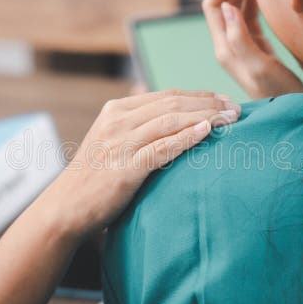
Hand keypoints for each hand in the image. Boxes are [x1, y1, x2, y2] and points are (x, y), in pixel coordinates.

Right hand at [34, 90, 240, 238]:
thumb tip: (162, 105)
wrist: (65, 208)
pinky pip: (162, 147)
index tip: (224, 100)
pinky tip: (207, 132)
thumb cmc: (93, 178)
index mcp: (116, 110)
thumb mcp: (110, 140)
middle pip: (173, 103)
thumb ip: (134, 124)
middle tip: (236, 108)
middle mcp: (118, 121)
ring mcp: (121, 143)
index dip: (199, 96)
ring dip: (205, 117)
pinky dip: (186, 137)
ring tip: (231, 119)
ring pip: (171, 120)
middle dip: (209, 103)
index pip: (166, 95)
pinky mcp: (126, 167)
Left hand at [202, 0, 302, 99]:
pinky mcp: (255, 48)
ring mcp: (241, 46)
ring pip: (235, 7)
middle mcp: (228, 45)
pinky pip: (248, 16)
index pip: (213, 5)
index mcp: (224, 48)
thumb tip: (226, 5)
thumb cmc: (278, 95)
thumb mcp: (259, 67)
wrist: (291, 115)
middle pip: (221, 2)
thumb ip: (240, 38)